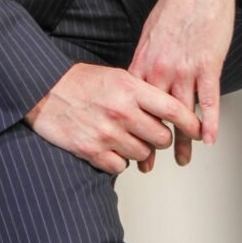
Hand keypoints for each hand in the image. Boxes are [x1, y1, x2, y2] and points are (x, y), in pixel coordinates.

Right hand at [24, 61, 200, 174]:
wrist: (44, 91)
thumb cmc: (81, 81)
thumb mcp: (116, 76)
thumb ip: (141, 91)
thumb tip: (167, 110)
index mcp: (130, 88)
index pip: (173, 109)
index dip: (190, 122)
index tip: (197, 129)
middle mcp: (121, 111)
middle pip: (162, 137)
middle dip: (161, 137)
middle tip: (151, 132)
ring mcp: (107, 133)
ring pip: (143, 154)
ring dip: (140, 149)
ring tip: (126, 137)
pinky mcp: (92, 151)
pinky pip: (121, 166)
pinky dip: (119, 160)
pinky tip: (111, 146)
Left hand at [128, 0, 241, 170]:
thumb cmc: (176, 3)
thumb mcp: (150, 30)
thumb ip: (146, 56)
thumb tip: (141, 75)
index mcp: (144, 59)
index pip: (134, 102)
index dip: (131, 126)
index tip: (128, 142)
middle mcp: (161, 68)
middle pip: (154, 115)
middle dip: (151, 141)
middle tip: (148, 163)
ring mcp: (184, 68)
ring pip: (181, 114)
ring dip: (182, 141)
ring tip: (181, 159)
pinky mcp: (208, 65)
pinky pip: (208, 100)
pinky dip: (209, 122)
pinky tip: (209, 139)